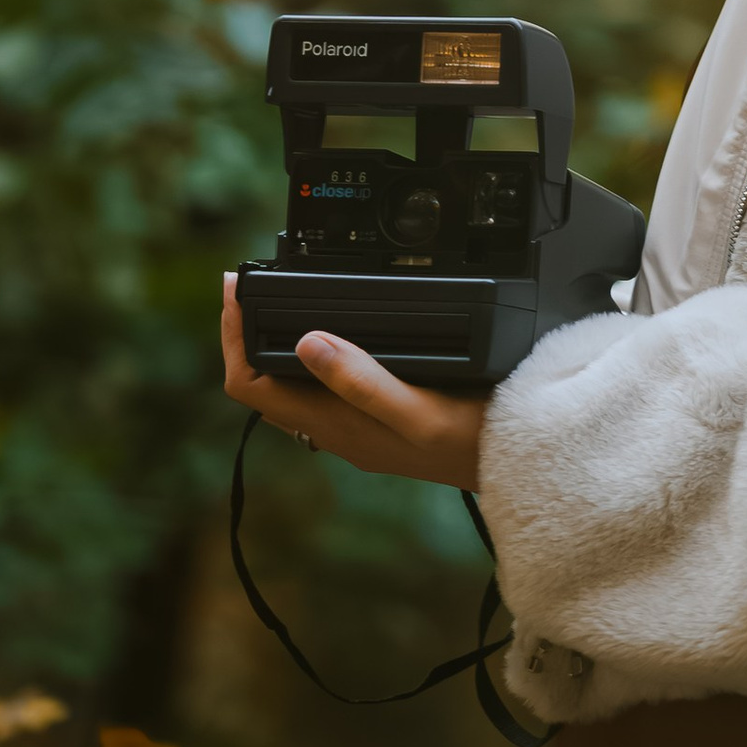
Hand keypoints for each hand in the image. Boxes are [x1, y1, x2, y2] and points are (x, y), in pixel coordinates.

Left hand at [221, 277, 488, 489]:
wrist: (513, 464)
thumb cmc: (469, 442)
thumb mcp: (418, 409)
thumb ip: (362, 381)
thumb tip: (304, 341)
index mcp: (335, 425)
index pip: (251, 386)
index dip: (233, 337)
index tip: (234, 287)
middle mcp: (336, 430)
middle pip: (263, 383)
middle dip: (246, 333)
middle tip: (247, 282)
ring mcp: (355, 428)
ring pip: (291, 387)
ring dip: (274, 342)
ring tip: (276, 296)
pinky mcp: (376, 421)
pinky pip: (321, 388)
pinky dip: (308, 354)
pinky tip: (330, 332)